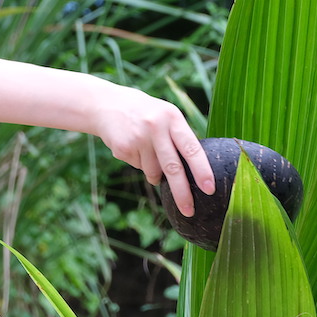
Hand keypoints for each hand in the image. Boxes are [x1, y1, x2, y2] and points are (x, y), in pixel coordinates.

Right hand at [86, 81, 216, 214]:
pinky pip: (139, 168)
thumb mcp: (167, 116)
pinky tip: (134, 146)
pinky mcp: (124, 148)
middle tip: (189, 211)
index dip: (201, 170)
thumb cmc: (147, 114)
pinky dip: (140, 163)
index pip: (191, 148)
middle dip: (182, 193)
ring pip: (154, 172)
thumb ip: (181, 137)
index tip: (209, 189)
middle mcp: (156, 127)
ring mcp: (138, 138)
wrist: (107, 105)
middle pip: (173, 168)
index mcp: (172, 118)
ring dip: (155, 173)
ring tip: (149, 152)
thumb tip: (196, 172)